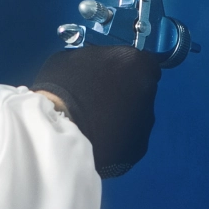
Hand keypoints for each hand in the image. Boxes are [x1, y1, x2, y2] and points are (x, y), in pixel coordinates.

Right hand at [32, 45, 160, 177]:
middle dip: (125, 94)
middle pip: (141, 90)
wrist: (60, 134)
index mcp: (135, 63)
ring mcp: (146, 123)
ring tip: (95, 123)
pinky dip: (118, 139)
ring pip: (137, 116)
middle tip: (99, 100)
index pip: (145, 62)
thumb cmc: (62, 87)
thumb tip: (97, 69)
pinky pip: (129, 139)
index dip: (128, 69)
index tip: (112, 75)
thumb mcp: (72, 59)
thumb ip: (95, 62)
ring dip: (122, 117)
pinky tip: (98, 140)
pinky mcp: (138, 149)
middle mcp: (148, 92)